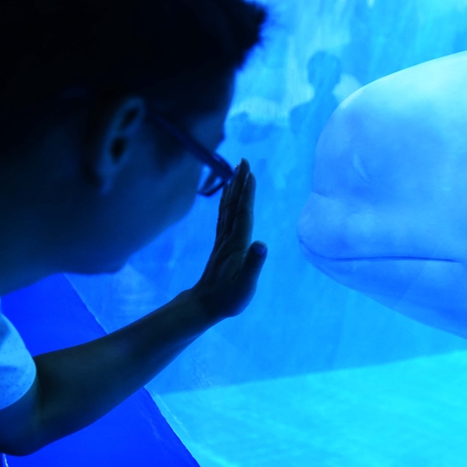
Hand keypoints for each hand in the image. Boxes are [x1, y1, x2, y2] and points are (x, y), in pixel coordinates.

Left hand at [189, 159, 266, 319]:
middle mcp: (228, 239)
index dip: (247, 193)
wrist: (204, 306)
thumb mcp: (245, 286)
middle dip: (240, 182)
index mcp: (237, 245)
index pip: (244, 214)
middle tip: (244, 161)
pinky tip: (228, 196)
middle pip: (235, 205)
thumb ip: (254, 265)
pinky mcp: (221, 245)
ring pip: (228, 208)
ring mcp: (223, 241)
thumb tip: (262, 244)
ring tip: (236, 171)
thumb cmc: (228, 299)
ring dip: (233, 188)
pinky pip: (224, 217)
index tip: (250, 173)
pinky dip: (227, 202)